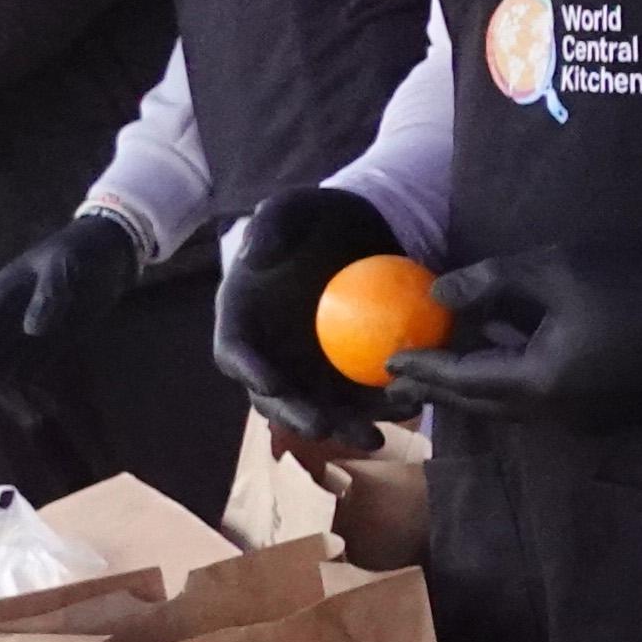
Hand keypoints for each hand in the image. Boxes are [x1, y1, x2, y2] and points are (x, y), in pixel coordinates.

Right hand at [0, 209, 145, 413]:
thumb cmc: (81, 252)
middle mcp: (7, 320)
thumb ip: (50, 295)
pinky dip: (29, 391)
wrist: (111, 253)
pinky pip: (31, 370)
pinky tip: (32, 412)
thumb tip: (32, 329)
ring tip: (16, 422)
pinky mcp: (50, 345)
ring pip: (4, 368)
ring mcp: (26, 334)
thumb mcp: (64, 267)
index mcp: (0, 297)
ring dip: (4, 395)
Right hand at [210, 188, 405, 450]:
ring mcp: (307, 367)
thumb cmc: (317, 217)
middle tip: (323, 425)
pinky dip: (378, 409)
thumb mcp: (293, 207)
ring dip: (343, 426)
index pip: (233, 351)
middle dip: (297, 415)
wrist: (359, 231)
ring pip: (319, 408)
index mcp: (242, 317)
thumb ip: (271, 223)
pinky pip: (359, 398)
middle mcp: (270, 351)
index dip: (249, 371)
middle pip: (273, 396)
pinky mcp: (346, 372)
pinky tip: (407, 408)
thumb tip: (255, 254)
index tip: (272, 384)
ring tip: (374, 435)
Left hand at [386, 243, 641, 428]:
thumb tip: (438, 293)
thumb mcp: (554, 270)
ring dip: (469, 385)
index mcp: (538, 382)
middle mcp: (553, 412)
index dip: (422, 368)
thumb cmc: (634, 286)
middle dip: (435, 390)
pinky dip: (504, 378)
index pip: (462, 380)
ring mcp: (580, 415)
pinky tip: (496, 349)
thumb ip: (490, 282)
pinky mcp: (601, 406)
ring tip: (434, 368)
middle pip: (479, 403)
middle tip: (393, 384)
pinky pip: (535, 396)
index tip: (384, 361)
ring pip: (507, 403)